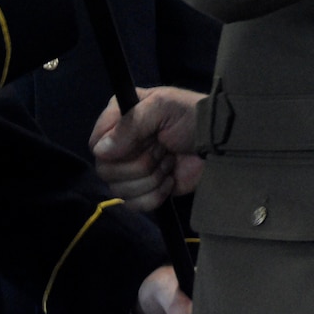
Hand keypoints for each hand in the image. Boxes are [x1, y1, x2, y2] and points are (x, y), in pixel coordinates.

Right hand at [90, 86, 206, 210]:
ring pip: (120, 190)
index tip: (142, 141)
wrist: (217, 144)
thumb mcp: (162, 107)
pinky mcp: (145, 191)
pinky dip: (156, 195)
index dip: (114, 149)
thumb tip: (101, 152)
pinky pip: (136, 205)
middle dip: (140, 164)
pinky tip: (170, 180)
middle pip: (106, 171)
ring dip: (151, 178)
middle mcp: (119, 145)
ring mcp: (131, 170)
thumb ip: (130, 124)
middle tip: (163, 149)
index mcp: (119, 118)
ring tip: (169, 161)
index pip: (96, 143)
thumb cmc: (190, 116)